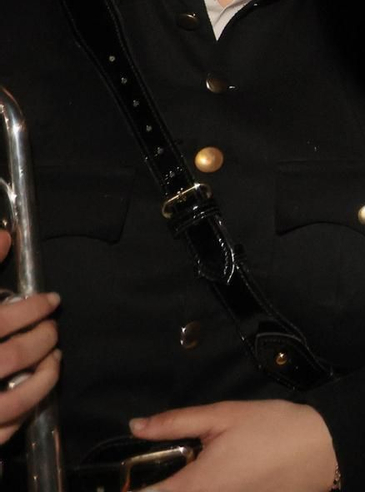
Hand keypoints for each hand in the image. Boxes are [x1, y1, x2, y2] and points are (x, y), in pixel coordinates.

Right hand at [0, 232, 59, 444]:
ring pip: (14, 402)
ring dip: (45, 379)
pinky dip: (22, 415)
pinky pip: (0, 433)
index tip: (50, 300)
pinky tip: (31, 399)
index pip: (1, 321)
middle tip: (52, 328)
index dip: (33, 309)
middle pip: (14, 358)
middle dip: (42, 340)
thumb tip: (4, 237)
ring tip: (53, 360)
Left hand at [133, 400, 337, 491]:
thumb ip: (175, 423)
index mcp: (193, 487)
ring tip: (197, 470)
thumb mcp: (224, 416)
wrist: (327, 451)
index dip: (127, 488)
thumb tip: (135, 427)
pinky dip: (211, 489)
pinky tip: (222, 477)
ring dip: (185, 487)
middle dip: (161, 486)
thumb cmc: (273, 429)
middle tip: (161, 470)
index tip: (118, 480)